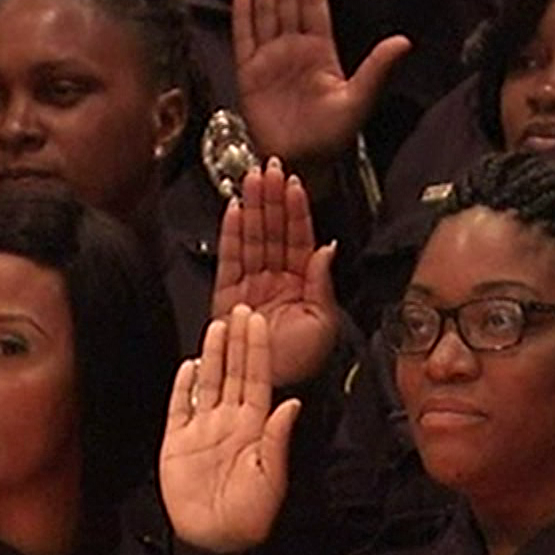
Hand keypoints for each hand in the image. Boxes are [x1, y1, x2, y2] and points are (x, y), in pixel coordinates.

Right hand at [160, 306, 302, 552]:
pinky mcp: (176, 443)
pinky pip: (179, 408)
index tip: (258, 323)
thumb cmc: (251, 513)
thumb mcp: (271, 472)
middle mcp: (230, 421)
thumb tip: (292, 403)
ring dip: (212, 355)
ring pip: (208, 383)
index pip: (257, 378)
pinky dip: (183, 387)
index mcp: (255, 426)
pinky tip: (188, 366)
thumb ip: (277, 436)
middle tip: (238, 310)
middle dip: (237, 341)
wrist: (216, 539)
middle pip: (233, 372)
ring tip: (216, 326)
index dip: (258, 350)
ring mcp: (203, 430)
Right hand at [212, 158, 342, 387]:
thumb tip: (326, 248)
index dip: (297, 210)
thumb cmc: (299, 363)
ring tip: (251, 179)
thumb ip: (322, 282)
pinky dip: (229, 233)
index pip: (299, 237)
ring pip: (252, 236)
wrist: (271, 386)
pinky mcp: (228, 294)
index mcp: (302, 283)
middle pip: (274, 229)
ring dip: (252, 206)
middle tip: (271, 168)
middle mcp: (276, 279)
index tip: (294, 184)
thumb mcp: (323, 322)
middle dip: (272, 198)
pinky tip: (232, 209)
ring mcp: (252, 283)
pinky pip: (228, 258)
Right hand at [234, 0, 408, 168]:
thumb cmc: (332, 138)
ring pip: (267, 12)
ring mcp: (271, 60)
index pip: (314, 5)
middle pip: (288, 1)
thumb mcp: (359, 100)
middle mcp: (295, 50)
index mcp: (321, 52)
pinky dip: (243, 17)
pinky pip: (244, 40)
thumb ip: (377, 68)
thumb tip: (404, 41)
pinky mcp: (249, 76)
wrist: (302, 163)